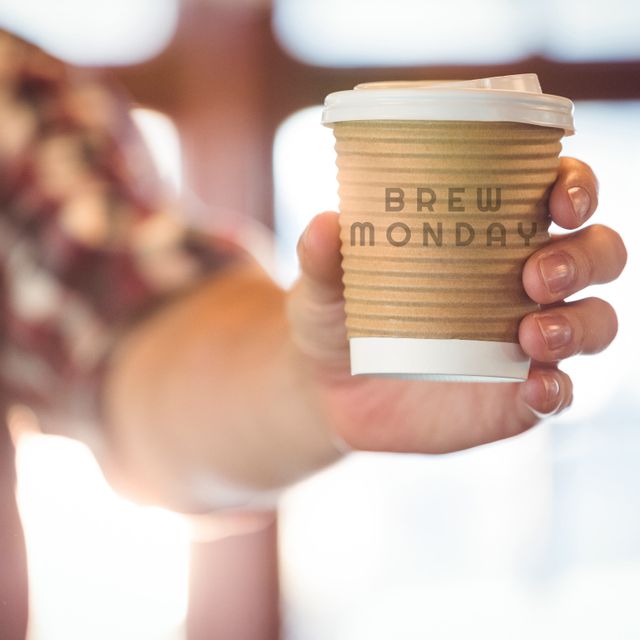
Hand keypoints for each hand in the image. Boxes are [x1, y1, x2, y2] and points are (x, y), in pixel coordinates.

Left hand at [287, 158, 626, 453]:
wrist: (328, 388)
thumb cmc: (337, 316)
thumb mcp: (322, 286)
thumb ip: (322, 258)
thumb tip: (326, 224)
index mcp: (487, 237)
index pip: (556, 197)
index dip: (576, 189)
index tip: (559, 198)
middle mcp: (519, 284)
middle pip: (594, 254)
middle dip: (583, 257)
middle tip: (535, 275)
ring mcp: (523, 342)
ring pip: (593, 322)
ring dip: (581, 323)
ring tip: (532, 334)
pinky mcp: (513, 397)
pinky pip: (559, 394)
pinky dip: (558, 391)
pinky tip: (535, 389)